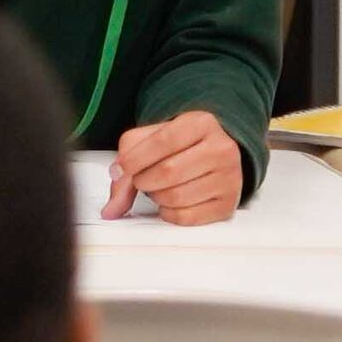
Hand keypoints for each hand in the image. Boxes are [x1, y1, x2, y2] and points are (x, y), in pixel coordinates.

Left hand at [108, 109, 241, 225]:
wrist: (213, 151)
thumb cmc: (179, 143)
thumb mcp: (151, 138)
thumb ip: (127, 161)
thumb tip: (111, 207)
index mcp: (201, 123)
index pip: (161, 142)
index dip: (134, 160)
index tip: (120, 169)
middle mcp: (222, 149)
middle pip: (168, 172)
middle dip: (143, 180)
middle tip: (141, 179)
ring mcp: (230, 178)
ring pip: (176, 197)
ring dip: (155, 197)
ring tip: (158, 187)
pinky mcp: (229, 204)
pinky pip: (187, 217)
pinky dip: (168, 213)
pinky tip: (169, 201)